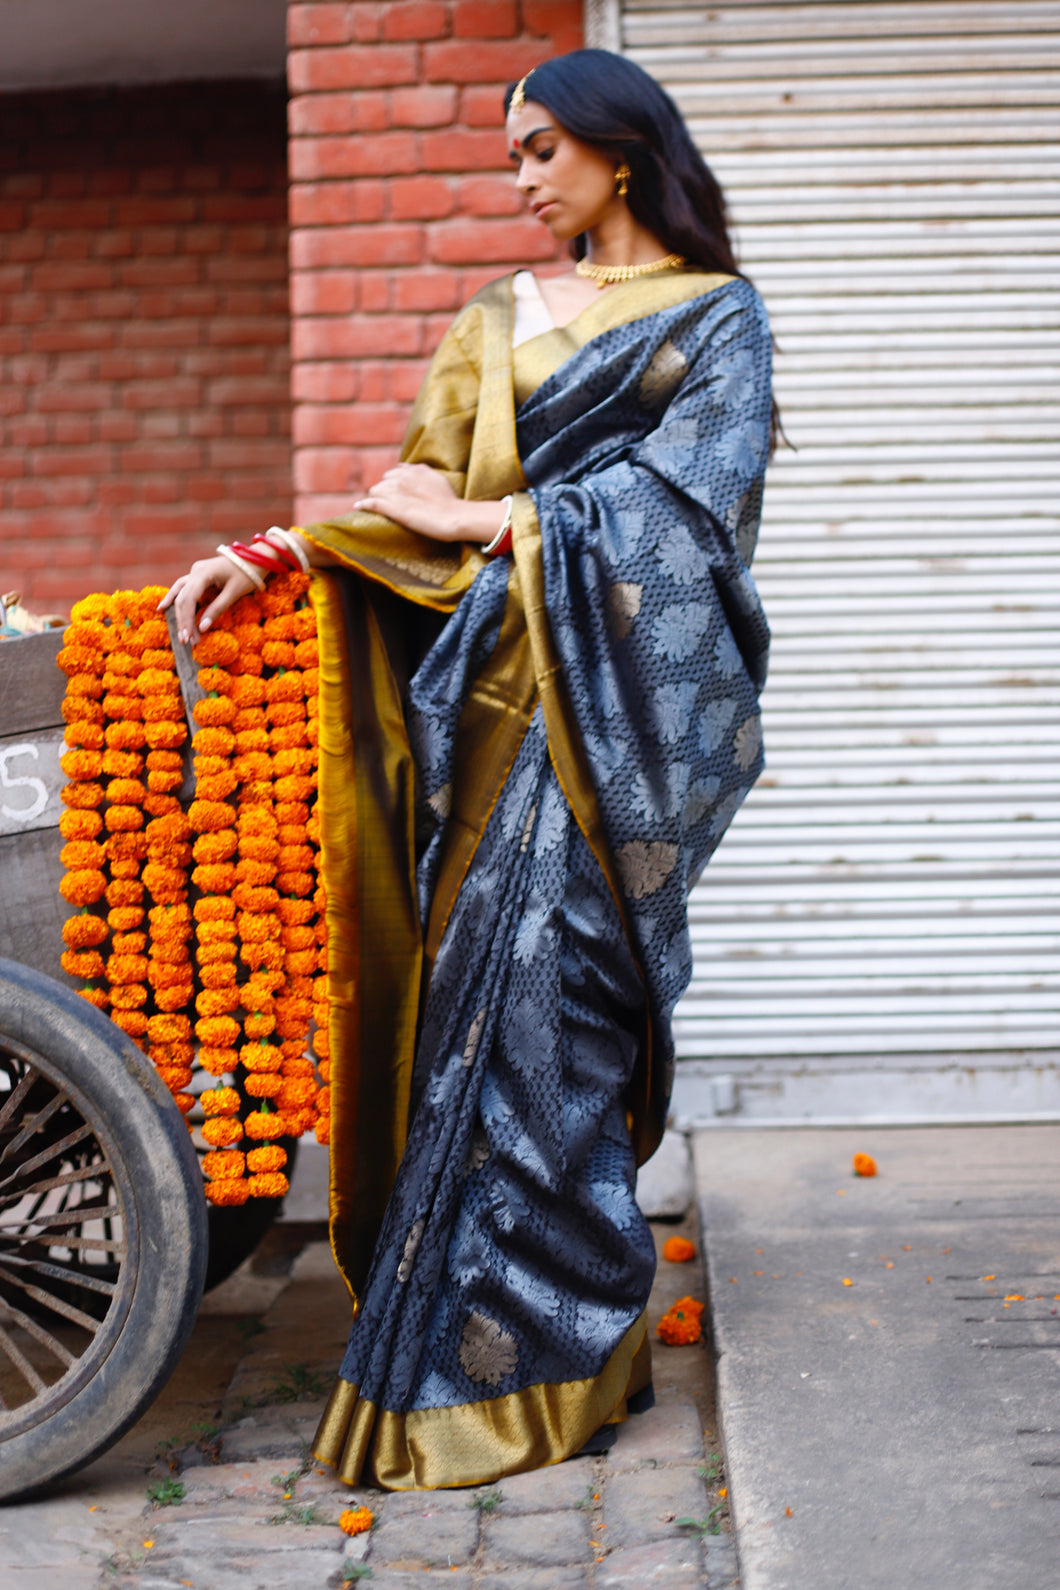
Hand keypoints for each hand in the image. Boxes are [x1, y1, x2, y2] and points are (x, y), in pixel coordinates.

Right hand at [158, 555, 254, 646]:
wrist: (256, 557)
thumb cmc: (248, 573)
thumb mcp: (235, 593)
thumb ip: (218, 609)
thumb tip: (202, 628)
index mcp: (204, 573)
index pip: (189, 599)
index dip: (187, 619)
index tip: (189, 637)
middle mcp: (195, 571)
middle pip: (182, 598)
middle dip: (184, 621)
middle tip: (187, 642)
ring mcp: (195, 572)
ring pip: (180, 594)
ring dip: (179, 614)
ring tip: (180, 634)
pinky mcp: (198, 575)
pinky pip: (183, 589)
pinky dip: (176, 600)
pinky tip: (164, 608)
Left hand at [355, 463, 503, 544]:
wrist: (452, 516)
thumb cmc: (450, 501)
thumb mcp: (437, 478)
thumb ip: (422, 472)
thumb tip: (408, 467)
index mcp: (414, 470)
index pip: (395, 472)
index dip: (394, 482)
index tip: (396, 491)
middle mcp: (403, 478)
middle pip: (384, 481)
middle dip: (385, 490)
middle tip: (389, 502)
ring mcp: (396, 492)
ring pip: (375, 490)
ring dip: (375, 497)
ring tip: (377, 506)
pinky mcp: (392, 508)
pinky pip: (372, 503)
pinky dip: (364, 505)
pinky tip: (359, 507)